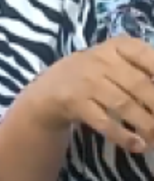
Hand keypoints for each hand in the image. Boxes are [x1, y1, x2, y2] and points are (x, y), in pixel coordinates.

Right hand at [18, 35, 153, 153]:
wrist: (48, 90)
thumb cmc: (93, 74)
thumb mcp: (114, 61)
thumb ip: (143, 69)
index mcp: (115, 47)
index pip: (145, 55)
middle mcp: (99, 60)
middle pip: (139, 84)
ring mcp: (85, 81)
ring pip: (123, 104)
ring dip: (146, 124)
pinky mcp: (73, 102)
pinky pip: (103, 121)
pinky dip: (123, 135)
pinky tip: (137, 145)